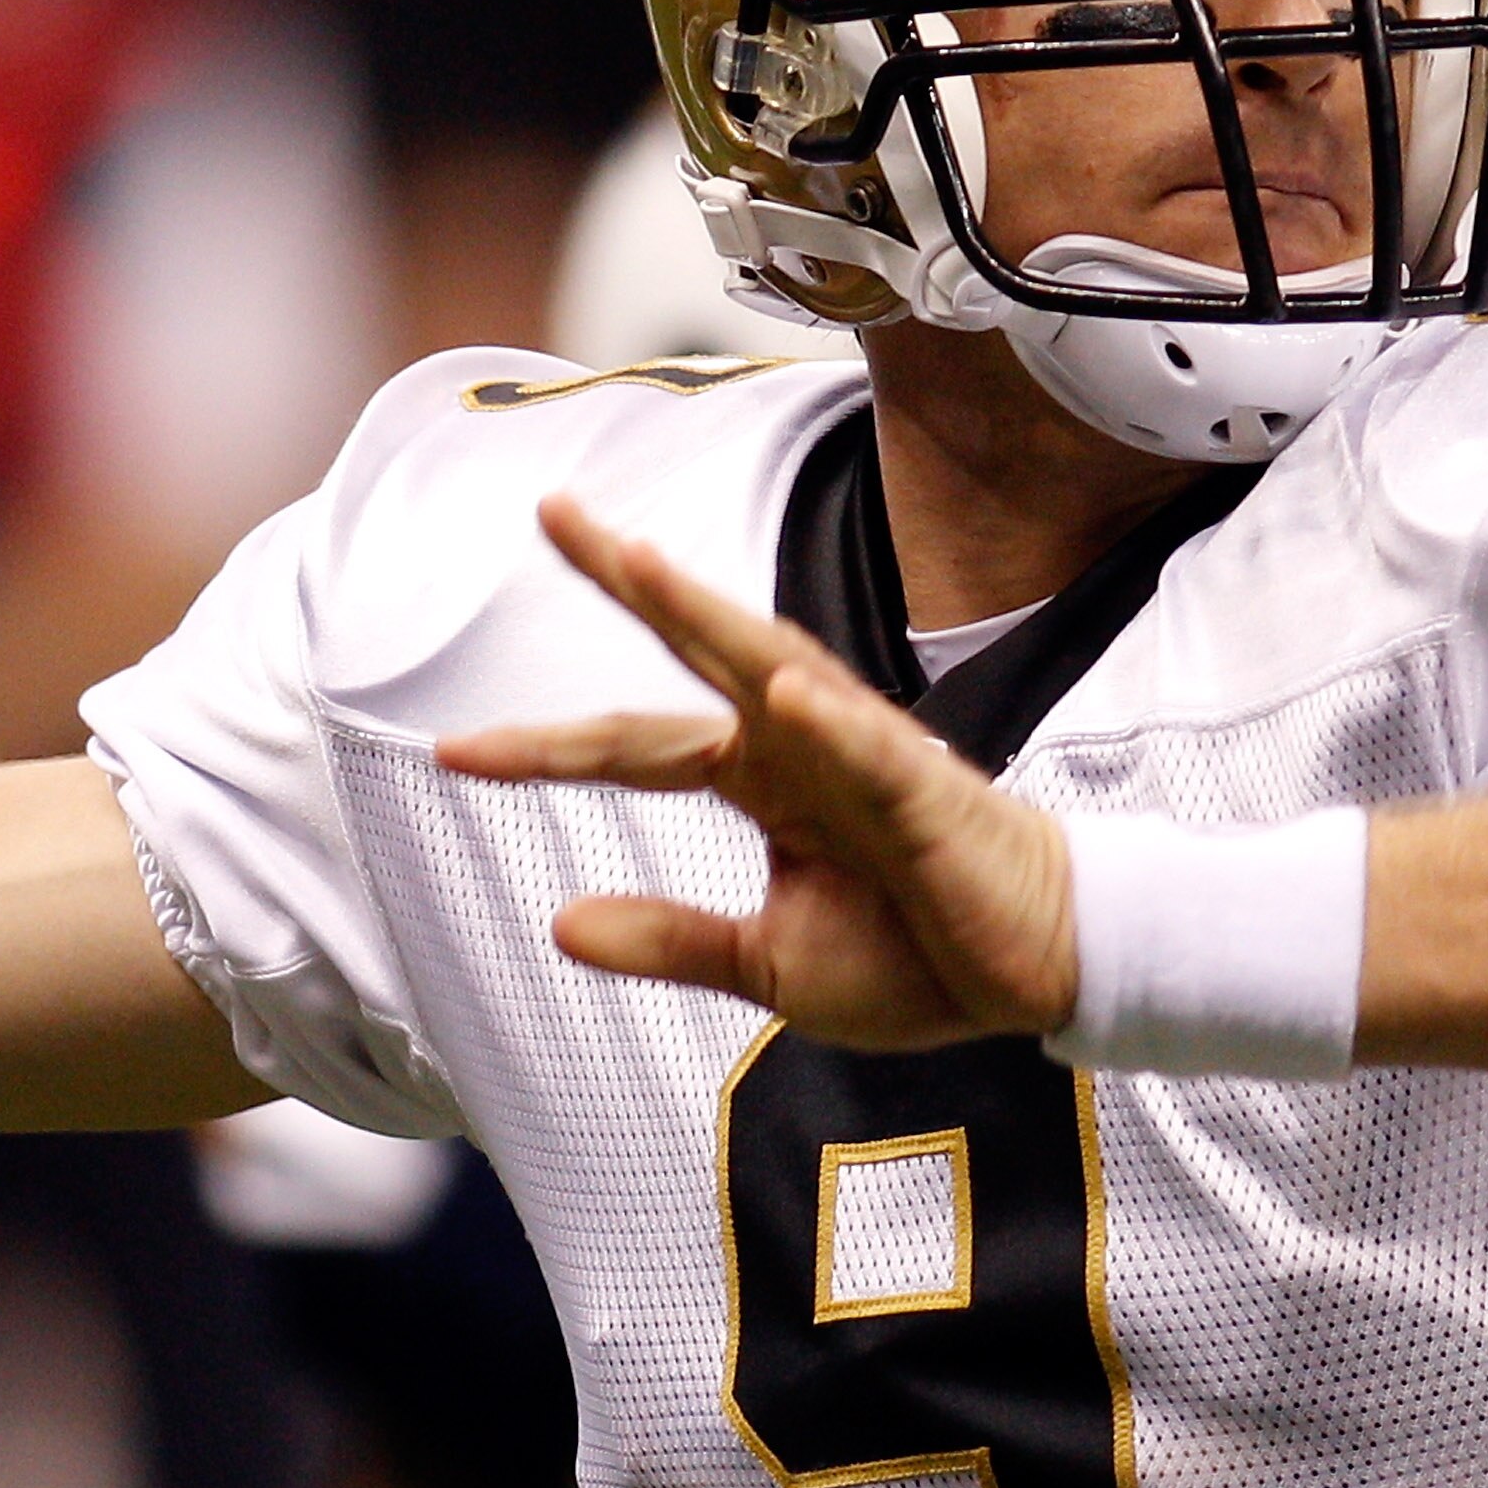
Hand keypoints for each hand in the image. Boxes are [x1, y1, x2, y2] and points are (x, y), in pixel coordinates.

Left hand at [436, 494, 1078, 1047]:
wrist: (1037, 975)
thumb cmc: (918, 954)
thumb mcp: (769, 965)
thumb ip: (670, 940)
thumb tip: (558, 924)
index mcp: (762, 780)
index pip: (635, 747)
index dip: (545, 749)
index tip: (450, 750)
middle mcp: (801, 745)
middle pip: (700, 649)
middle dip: (629, 581)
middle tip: (556, 512)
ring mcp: (863, 759)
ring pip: (776, 666)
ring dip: (708, 615)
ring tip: (641, 564)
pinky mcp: (925, 796)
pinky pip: (870, 752)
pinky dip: (827, 720)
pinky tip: (782, 690)